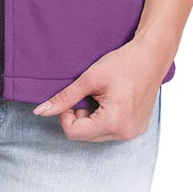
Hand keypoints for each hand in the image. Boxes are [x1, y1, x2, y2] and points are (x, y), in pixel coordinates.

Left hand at [32, 34, 170, 141]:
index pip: (72, 132)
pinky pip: (111, 130)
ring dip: (93, 117)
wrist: (152, 56)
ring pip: (97, 134)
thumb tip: (40, 112)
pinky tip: (114, 99)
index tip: (73, 96)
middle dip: (81, 115)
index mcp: (113, 122)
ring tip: (103, 95)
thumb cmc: (123, 63)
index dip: (66, 114)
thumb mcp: (89, 78)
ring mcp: (133, 133)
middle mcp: (125, 133)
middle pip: (84, 135)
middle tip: (89, 93)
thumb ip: (64, 98)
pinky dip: (106, 118)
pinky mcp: (137, 129)